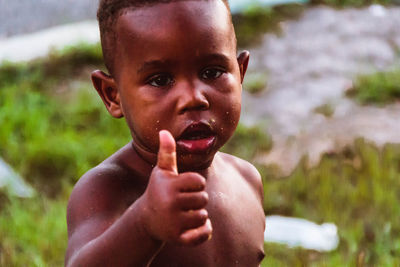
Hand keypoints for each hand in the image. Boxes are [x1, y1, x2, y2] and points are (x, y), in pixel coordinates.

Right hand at [141, 130, 211, 245]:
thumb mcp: (162, 172)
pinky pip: (204, 234)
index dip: (195, 184)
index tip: (184, 187)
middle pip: (204, 199)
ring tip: (183, 214)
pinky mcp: (178, 238)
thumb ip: (166, 152)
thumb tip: (164, 131)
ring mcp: (174, 222)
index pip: (199, 182)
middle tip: (183, 202)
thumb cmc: (158, 190)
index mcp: (170, 186)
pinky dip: (202, 232)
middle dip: (197, 200)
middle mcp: (171, 203)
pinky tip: (191, 227)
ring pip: (204, 216)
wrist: (146, 220)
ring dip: (198, 215)